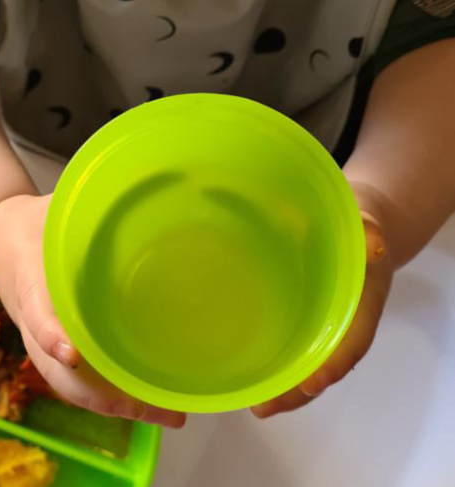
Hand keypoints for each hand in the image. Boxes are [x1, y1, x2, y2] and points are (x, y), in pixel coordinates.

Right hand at [0, 193, 186, 427]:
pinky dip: (107, 395)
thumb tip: (163, 177)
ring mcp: (38, 337)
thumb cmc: (34, 220)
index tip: (72, 350)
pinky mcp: (48, 345)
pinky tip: (145, 402)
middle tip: (159, 410)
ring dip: (113, 405)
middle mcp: (32, 318)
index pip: (36, 310)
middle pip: (57, 371)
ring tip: (167, 416)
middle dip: (104, 395)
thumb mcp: (59, 203)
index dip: (51, 332)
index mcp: (29, 277)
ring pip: (68, 384)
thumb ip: (95, 201)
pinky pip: (75, 379)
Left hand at [250, 182, 393, 418]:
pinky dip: (280, 367)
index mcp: (363, 300)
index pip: (353, 340)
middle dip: (299, 390)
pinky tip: (255, 378)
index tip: (311, 384)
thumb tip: (372, 240)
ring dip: (286, 388)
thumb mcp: (362, 220)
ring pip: (311, 364)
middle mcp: (345, 321)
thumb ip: (367, 229)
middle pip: (327, 364)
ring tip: (256, 405)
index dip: (333, 363)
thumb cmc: (355, 224)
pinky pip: (297, 349)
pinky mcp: (306, 320)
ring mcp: (326, 324)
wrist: (354, 225)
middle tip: (264, 407)